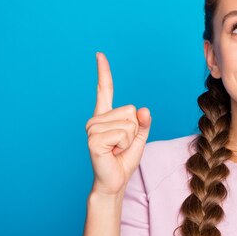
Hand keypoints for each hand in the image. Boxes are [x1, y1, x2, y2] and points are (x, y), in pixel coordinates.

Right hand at [85, 52, 151, 195]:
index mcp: (106, 115)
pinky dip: (124, 145)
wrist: (114, 181)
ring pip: (129, 122)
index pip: (105, 89)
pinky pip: (123, 133)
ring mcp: (92, 129)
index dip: (103, 71)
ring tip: (116, 149)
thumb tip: (143, 110)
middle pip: (131, 110)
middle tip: (121, 144)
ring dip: (129, 139)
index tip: (99, 54)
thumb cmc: (124, 159)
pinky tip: (113, 152)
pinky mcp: (94, 140)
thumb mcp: (140, 137)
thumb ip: (143, 122)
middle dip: (134, 129)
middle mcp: (96, 119)